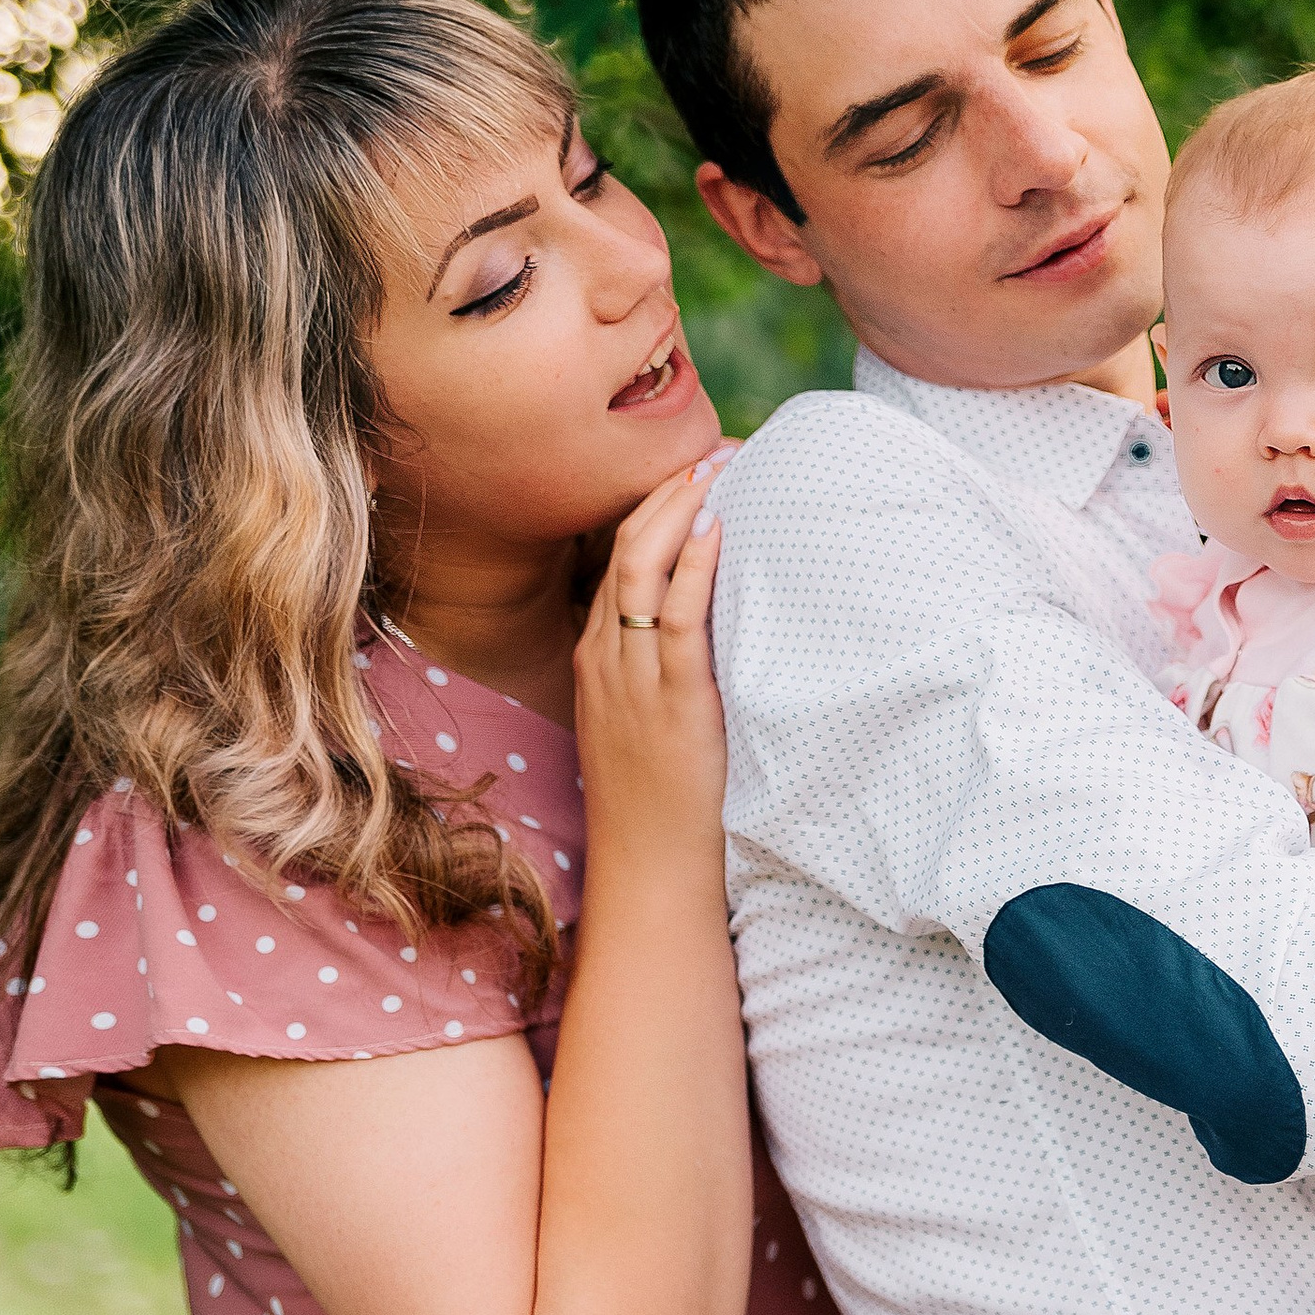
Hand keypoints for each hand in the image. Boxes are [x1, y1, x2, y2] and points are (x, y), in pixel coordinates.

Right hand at [574, 448, 733, 865]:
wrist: (647, 863)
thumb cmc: (656, 800)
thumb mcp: (640, 722)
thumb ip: (655, 671)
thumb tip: (697, 630)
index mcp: (595, 656)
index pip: (615, 561)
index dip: (652, 510)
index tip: (691, 471)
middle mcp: (604, 656)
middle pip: (624, 549)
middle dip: (666, 493)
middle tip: (710, 452)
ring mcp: (631, 676)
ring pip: (641, 569)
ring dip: (682, 510)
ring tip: (717, 469)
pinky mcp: (670, 699)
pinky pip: (677, 616)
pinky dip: (695, 565)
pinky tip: (719, 529)